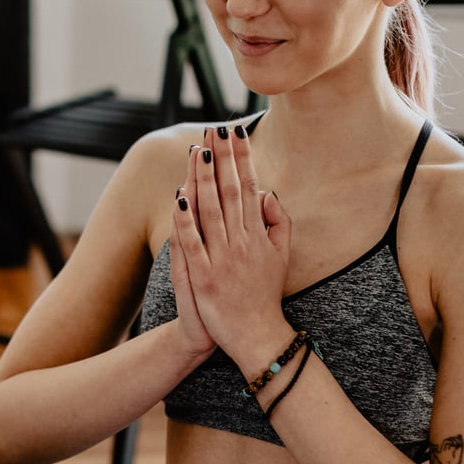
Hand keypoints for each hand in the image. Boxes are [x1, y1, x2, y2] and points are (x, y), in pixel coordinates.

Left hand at [172, 125, 292, 366]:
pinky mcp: (204, 277)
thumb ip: (279, 222)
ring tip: (199, 151)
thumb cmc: (265, 293)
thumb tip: (267, 192)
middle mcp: (242, 242)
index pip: (249, 187)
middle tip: (215, 128)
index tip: (235, 133)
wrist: (256, 335)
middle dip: (222, 158)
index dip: (242, 158)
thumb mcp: (282, 255)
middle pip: (230, 191)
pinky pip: (193, 244)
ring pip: (212, 211)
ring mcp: (222, 259)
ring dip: (204, 180)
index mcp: (259, 234)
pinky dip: (186, 221)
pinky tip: (180, 197)